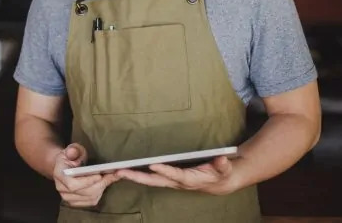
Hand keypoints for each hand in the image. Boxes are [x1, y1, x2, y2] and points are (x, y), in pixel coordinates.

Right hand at [53, 144, 120, 207]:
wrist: (65, 166)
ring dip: (102, 188)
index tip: (99, 175)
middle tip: (114, 174)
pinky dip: (100, 193)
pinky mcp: (75, 202)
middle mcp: (61, 188)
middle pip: (84, 192)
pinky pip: (91, 201)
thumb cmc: (71, 156)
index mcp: (59, 174)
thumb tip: (73, 152)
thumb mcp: (72, 149)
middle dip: (101, 184)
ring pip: (90, 198)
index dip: (87, 182)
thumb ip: (73, 150)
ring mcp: (67, 197)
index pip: (72, 184)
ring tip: (111, 177)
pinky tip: (104, 184)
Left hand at [116, 156, 237, 195]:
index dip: (165, 170)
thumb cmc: (220, 174)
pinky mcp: (168, 178)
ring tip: (117, 170)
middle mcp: (177, 181)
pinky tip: (127, 170)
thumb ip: (222, 165)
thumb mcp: (224, 169)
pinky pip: (151, 177)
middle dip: (138, 177)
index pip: (175, 174)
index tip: (153, 164)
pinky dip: (138, 175)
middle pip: (155, 181)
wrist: (218, 183)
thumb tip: (221, 159)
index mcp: (190, 179)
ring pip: (150, 180)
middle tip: (121, 171)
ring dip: (134, 176)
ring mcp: (171, 180)